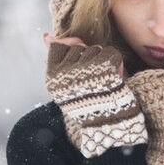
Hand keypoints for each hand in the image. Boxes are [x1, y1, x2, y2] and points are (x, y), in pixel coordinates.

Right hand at [44, 39, 146, 157]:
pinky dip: (117, 64)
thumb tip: (46, 36)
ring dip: (103, 62)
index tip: (80, 70)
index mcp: (52, 77)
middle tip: (94, 81)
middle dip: (89, 58)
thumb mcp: (67, 84)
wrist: (109, 128)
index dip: (73, 54)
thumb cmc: (89, 105)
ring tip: (104, 82)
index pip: (59, 47)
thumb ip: (56, 58)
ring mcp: (84, 69)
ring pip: (95, 49)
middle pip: (78, 46)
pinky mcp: (103, 68)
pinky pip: (111, 53)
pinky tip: (115, 79)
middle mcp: (64, 73)